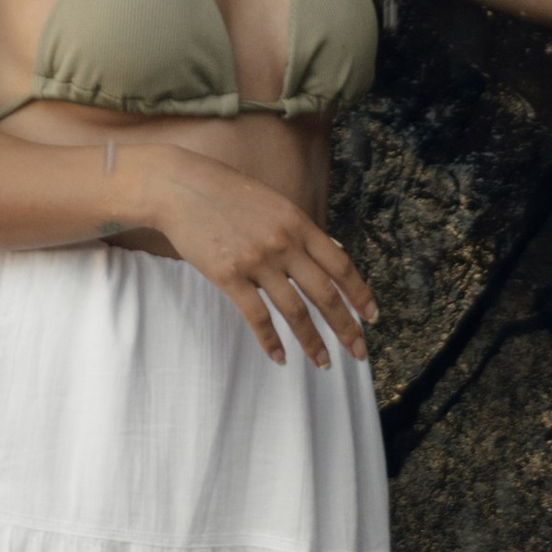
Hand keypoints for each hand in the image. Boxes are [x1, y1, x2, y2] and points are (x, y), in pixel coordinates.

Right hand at [138, 149, 378, 369]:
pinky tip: (280, 357)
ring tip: (323, 363)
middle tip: (359, 352)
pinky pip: (257, 317)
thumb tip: (325, 261)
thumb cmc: (227, 194)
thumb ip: (298, 232)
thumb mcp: (274, 204)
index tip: (371, 316)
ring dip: (312, 341)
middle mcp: (283, 243)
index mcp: (298, 223)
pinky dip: (271, 341)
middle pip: (324, 293)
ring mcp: (256, 261)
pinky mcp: (228, 276)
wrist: (180, 188)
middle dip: (345, 327)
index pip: (340, 265)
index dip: (359, 293)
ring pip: (295, 310)